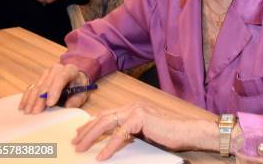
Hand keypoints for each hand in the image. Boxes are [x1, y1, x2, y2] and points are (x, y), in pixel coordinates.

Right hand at [18, 64, 88, 113]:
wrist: (75, 77)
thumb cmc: (79, 86)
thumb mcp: (83, 93)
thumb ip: (76, 100)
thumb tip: (67, 106)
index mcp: (70, 70)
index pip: (61, 78)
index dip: (54, 91)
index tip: (50, 104)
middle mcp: (56, 69)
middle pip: (47, 84)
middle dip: (40, 99)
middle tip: (36, 112)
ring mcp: (46, 73)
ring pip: (37, 86)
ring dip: (32, 99)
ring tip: (28, 111)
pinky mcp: (39, 78)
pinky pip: (31, 87)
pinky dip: (27, 97)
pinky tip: (23, 106)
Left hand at [72, 103, 219, 160]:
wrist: (187, 131)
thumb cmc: (170, 134)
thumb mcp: (145, 132)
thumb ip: (131, 131)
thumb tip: (115, 140)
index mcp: (134, 108)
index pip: (107, 114)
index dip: (92, 123)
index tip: (80, 133)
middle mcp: (133, 106)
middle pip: (103, 117)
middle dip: (86, 129)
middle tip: (74, 141)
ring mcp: (136, 110)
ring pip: (106, 122)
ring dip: (90, 136)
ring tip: (81, 147)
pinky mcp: (140, 118)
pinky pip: (119, 134)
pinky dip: (109, 146)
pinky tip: (102, 156)